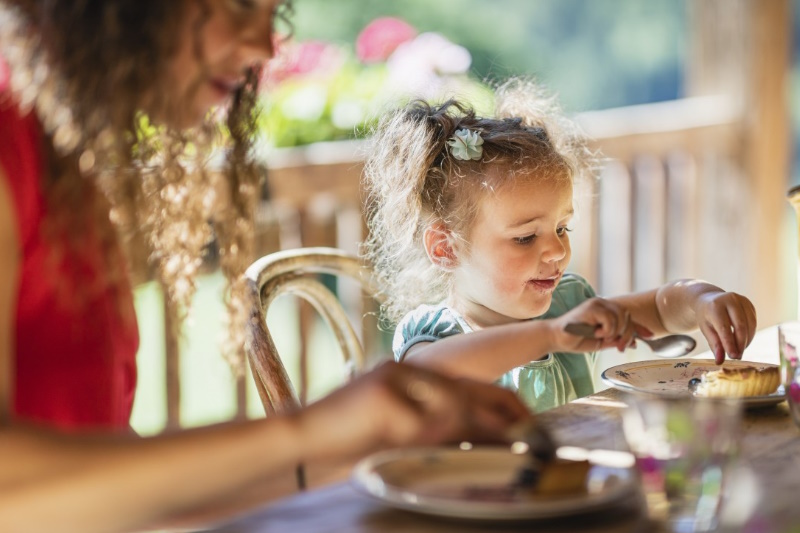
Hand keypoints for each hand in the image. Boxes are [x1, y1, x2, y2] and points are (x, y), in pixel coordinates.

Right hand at [293, 361, 530, 460]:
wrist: (302, 436)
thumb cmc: (352, 438)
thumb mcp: (401, 429)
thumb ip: (437, 427)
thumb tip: (488, 439)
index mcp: (414, 372)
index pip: (470, 385)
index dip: (505, 404)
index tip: (531, 426)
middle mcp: (407, 369)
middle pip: (467, 393)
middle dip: (503, 419)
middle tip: (532, 443)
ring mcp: (394, 379)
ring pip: (450, 406)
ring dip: (475, 434)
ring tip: (501, 452)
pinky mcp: (381, 396)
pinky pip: (421, 424)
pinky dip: (434, 443)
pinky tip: (442, 455)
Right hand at [549, 297, 651, 352]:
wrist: (556, 338)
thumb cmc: (576, 340)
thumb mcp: (601, 342)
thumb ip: (616, 340)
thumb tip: (634, 343)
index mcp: (605, 311)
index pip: (628, 318)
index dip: (639, 328)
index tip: (650, 337)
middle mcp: (603, 304)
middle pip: (628, 317)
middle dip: (628, 334)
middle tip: (620, 348)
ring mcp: (597, 303)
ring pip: (621, 317)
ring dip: (615, 333)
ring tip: (601, 338)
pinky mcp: (591, 306)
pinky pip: (610, 319)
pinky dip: (607, 330)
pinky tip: (595, 333)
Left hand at [694, 291, 756, 363]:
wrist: (710, 299)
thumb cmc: (707, 316)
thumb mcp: (706, 329)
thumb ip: (714, 344)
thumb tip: (720, 361)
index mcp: (715, 306)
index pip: (724, 328)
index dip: (730, 343)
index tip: (733, 356)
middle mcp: (730, 300)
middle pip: (740, 326)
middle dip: (740, 343)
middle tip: (737, 357)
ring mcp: (742, 301)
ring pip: (750, 325)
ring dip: (746, 340)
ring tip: (739, 350)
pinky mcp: (749, 304)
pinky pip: (753, 322)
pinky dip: (750, 334)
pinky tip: (743, 342)